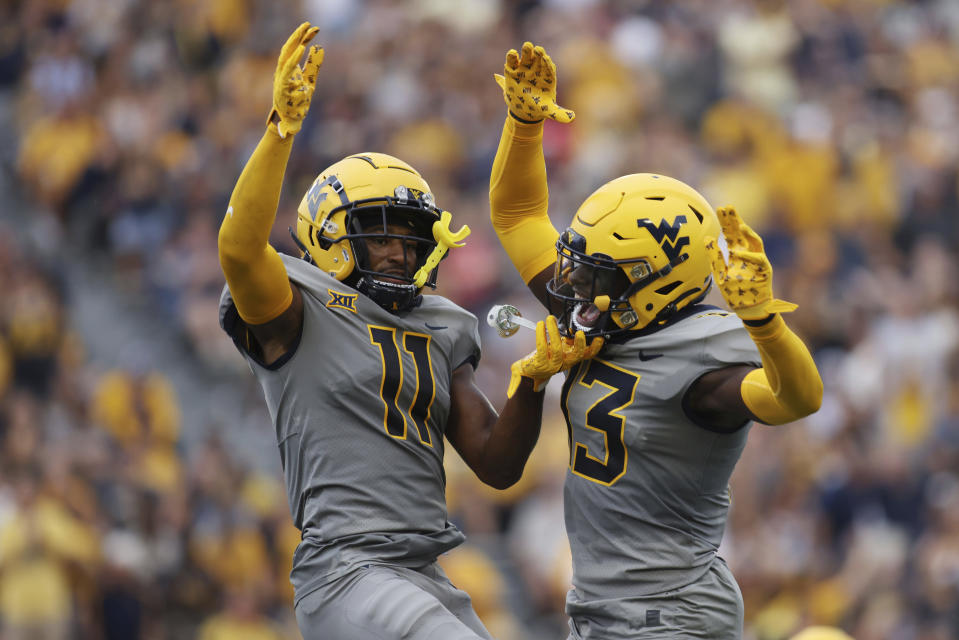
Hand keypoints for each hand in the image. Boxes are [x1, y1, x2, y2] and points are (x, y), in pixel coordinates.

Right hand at [269, 22, 322, 138]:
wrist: (291, 122)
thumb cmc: (298, 102)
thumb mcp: (309, 81)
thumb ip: (313, 66)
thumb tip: (319, 48)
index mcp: (288, 69)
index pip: (294, 49)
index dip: (303, 37)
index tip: (314, 28)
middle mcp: (282, 72)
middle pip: (288, 49)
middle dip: (297, 36)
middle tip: (307, 24)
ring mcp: (281, 80)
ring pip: (285, 59)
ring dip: (294, 46)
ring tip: (304, 35)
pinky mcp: (282, 89)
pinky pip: (287, 72)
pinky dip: (293, 60)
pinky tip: (301, 50)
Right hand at [494, 42, 573, 123]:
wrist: (523, 111)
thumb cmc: (539, 107)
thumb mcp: (549, 111)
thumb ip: (560, 114)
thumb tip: (572, 118)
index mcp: (547, 77)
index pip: (549, 67)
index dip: (547, 63)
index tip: (546, 58)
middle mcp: (537, 70)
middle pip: (538, 58)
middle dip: (539, 53)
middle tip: (537, 50)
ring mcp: (524, 69)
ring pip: (526, 57)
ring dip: (527, 51)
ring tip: (527, 47)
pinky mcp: (512, 70)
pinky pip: (512, 61)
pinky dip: (511, 57)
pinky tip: (512, 54)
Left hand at [507, 316, 602, 397]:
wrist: (530, 373)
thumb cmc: (546, 358)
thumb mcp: (559, 350)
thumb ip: (566, 341)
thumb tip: (571, 329)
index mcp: (571, 358)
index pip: (587, 355)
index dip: (594, 348)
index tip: (599, 338)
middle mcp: (564, 363)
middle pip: (577, 355)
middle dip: (580, 344)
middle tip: (580, 333)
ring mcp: (552, 365)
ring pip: (557, 349)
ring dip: (554, 332)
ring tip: (551, 319)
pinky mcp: (540, 363)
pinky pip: (542, 347)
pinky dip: (541, 334)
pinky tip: (541, 324)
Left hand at [704, 207, 797, 320]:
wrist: (749, 309)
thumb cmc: (736, 292)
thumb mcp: (720, 274)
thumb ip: (714, 257)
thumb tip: (706, 238)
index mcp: (737, 253)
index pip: (731, 234)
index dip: (726, 222)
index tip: (719, 208)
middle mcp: (748, 254)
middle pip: (742, 233)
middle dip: (736, 220)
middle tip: (728, 207)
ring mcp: (758, 262)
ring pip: (755, 242)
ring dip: (748, 233)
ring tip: (739, 224)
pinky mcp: (765, 271)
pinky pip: (758, 260)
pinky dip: (749, 256)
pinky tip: (738, 252)